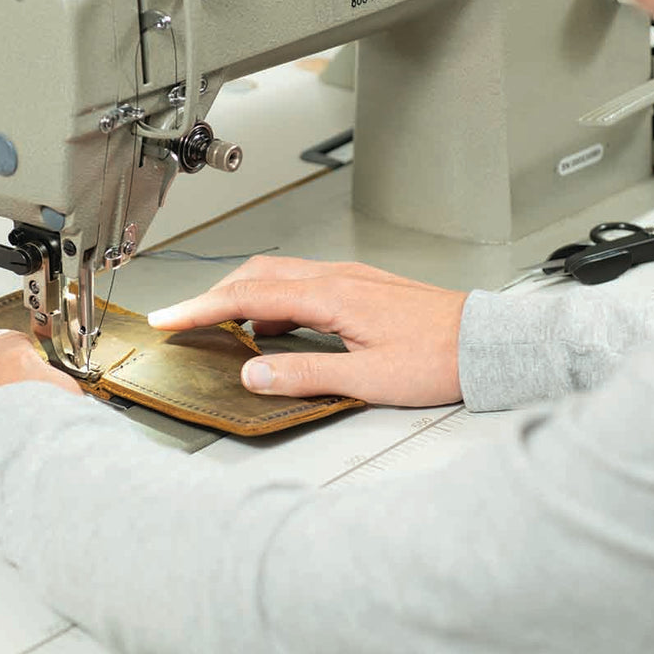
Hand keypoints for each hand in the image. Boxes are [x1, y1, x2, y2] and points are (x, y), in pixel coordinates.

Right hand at [147, 256, 467, 406]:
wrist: (484, 342)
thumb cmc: (438, 358)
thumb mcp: (368, 379)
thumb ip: (305, 375)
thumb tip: (253, 374)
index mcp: (332, 295)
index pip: (249, 296)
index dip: (202, 308)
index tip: (169, 318)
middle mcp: (338, 277)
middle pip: (258, 275)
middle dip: (215, 295)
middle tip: (185, 320)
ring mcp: (350, 278)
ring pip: (280, 276)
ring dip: (244, 296)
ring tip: (223, 327)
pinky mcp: (361, 287)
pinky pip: (303, 284)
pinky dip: (275, 300)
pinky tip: (275, 326)